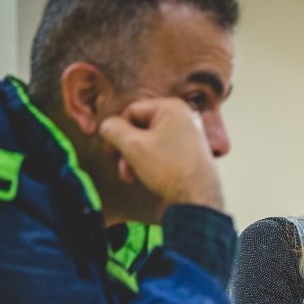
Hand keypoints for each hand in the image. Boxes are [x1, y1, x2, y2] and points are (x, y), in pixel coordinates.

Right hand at [99, 98, 223, 211]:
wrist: (198, 196)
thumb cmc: (170, 169)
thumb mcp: (133, 146)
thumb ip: (114, 130)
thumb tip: (106, 125)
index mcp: (171, 107)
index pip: (131, 111)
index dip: (117, 131)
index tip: (110, 150)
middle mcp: (183, 116)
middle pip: (140, 127)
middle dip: (126, 149)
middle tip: (120, 165)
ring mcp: (188, 133)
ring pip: (149, 140)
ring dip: (134, 158)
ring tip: (130, 175)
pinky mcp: (190, 150)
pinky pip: (162, 149)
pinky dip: (149, 161)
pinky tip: (143, 176)